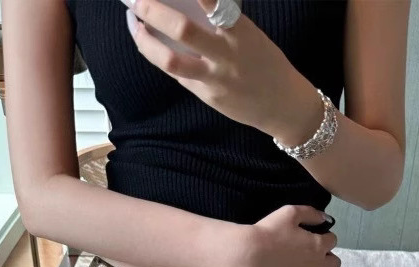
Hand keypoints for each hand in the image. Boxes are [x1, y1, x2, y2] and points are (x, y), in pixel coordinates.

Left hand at [126, 0, 321, 140]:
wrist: (284, 105)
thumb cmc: (264, 62)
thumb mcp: (250, 36)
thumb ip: (219, 25)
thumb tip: (180, 10)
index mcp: (241, 31)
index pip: (215, 4)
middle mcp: (226, 54)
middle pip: (183, 29)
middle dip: (154, 12)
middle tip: (135, 0)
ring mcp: (215, 78)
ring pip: (172, 61)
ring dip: (146, 42)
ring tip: (135, 26)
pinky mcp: (209, 96)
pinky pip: (179, 76)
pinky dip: (162, 58)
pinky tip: (152, 46)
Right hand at [234, 205, 340, 266]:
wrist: (250, 255)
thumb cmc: (267, 231)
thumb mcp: (290, 212)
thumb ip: (311, 213)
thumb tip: (326, 219)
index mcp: (318, 244)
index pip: (332, 241)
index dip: (326, 239)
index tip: (318, 240)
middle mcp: (318, 265)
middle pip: (335, 264)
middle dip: (329, 260)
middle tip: (318, 260)